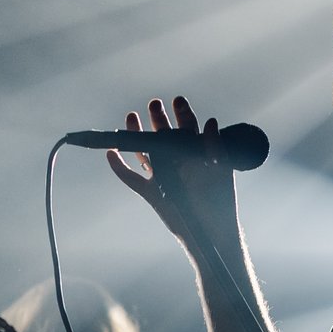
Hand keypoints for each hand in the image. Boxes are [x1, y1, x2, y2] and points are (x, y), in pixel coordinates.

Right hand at [105, 96, 242, 254]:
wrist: (212, 230)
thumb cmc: (220, 201)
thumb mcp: (222, 171)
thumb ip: (216, 146)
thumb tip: (210, 121)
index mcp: (194, 155)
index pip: (187, 128)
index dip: (182, 113)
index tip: (177, 100)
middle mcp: (176, 162)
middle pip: (163, 135)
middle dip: (158, 118)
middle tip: (154, 104)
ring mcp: (162, 176)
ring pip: (145, 151)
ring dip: (136, 135)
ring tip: (131, 117)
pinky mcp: (151, 192)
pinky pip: (131, 178)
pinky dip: (119, 167)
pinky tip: (110, 153)